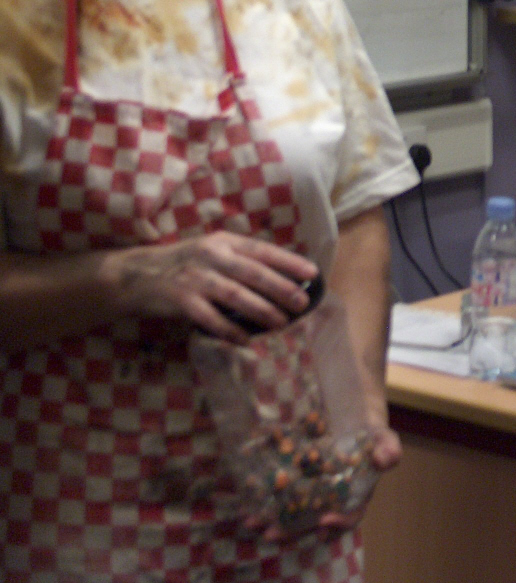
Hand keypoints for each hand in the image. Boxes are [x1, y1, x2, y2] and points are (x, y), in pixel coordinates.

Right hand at [109, 231, 318, 342]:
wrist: (136, 275)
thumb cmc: (183, 264)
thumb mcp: (211, 251)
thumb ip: (239, 260)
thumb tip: (280, 277)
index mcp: (223, 241)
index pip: (262, 249)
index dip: (288, 261)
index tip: (312, 272)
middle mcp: (211, 255)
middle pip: (253, 272)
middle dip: (281, 288)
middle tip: (302, 303)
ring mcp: (195, 277)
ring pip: (235, 294)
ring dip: (261, 309)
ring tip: (282, 322)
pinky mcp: (180, 299)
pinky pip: (209, 318)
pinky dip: (229, 330)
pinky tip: (245, 340)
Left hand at [261, 425, 402, 542]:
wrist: (355, 419)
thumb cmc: (372, 434)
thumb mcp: (384, 437)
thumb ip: (389, 448)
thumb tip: (386, 459)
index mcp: (356, 496)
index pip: (348, 515)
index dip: (337, 521)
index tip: (323, 521)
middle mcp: (333, 500)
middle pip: (311, 520)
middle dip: (290, 529)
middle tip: (270, 534)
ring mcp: (314, 492)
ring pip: (292, 510)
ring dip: (271, 517)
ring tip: (251, 521)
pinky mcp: (298, 479)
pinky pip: (281, 490)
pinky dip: (265, 494)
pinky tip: (247, 493)